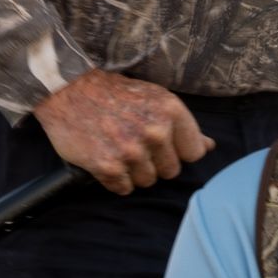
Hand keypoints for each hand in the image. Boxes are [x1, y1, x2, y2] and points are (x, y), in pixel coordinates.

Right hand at [32, 71, 213, 193]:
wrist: (67, 90)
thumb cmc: (113, 93)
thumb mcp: (155, 98)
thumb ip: (183, 125)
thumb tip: (210, 146)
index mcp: (171, 112)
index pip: (194, 153)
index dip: (178, 151)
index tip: (162, 144)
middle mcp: (155, 132)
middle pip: (171, 171)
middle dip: (155, 162)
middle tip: (134, 144)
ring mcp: (131, 151)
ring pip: (148, 181)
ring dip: (134, 172)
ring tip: (118, 149)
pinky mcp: (108, 166)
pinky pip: (123, 188)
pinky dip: (115, 179)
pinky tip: (105, 158)